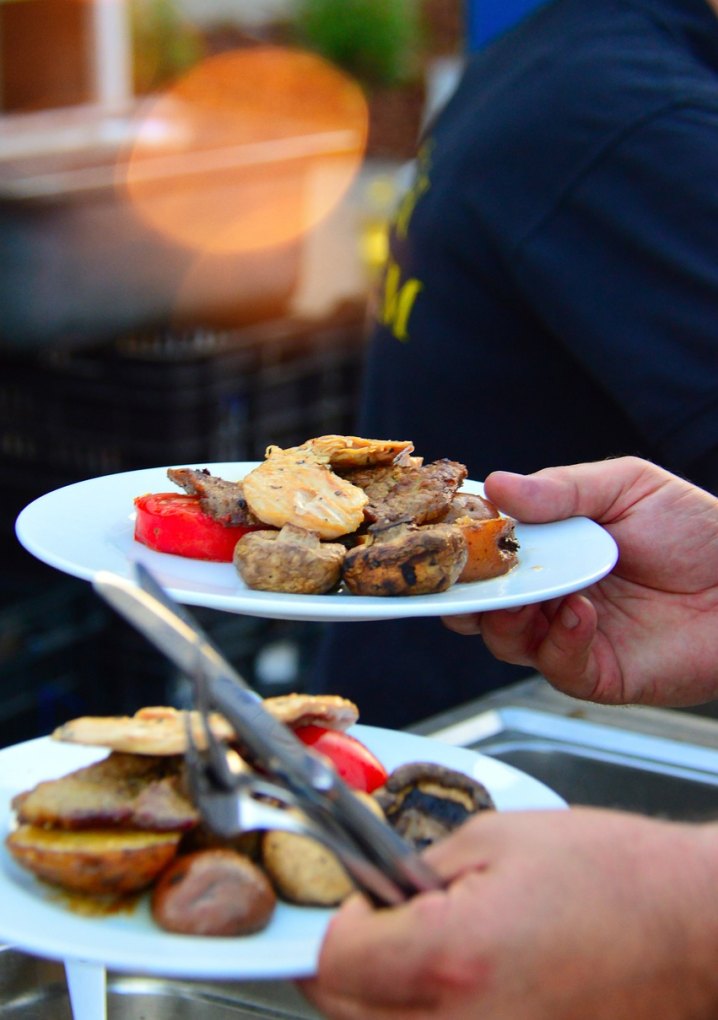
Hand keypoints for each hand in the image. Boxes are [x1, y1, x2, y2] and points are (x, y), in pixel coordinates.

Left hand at [300, 809, 717, 1018]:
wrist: (692, 927)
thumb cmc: (614, 879)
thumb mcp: (496, 838)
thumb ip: (414, 868)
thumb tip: (371, 891)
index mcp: (451, 959)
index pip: (330, 960)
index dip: (334, 920)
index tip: (357, 899)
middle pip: (343, 1012)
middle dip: (348, 962)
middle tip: (381, 924)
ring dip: (382, 998)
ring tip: (429, 953)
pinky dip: (427, 1019)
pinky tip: (462, 986)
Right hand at [444, 457, 717, 705]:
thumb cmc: (697, 529)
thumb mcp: (627, 487)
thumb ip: (561, 488)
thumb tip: (496, 484)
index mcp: (549, 548)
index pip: (486, 550)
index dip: (461, 542)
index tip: (446, 528)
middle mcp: (549, 594)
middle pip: (478, 602)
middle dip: (461, 592)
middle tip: (461, 574)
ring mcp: (568, 636)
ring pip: (504, 639)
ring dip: (504, 617)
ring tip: (525, 595)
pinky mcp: (598, 672)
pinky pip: (559, 665)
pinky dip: (559, 640)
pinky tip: (579, 612)